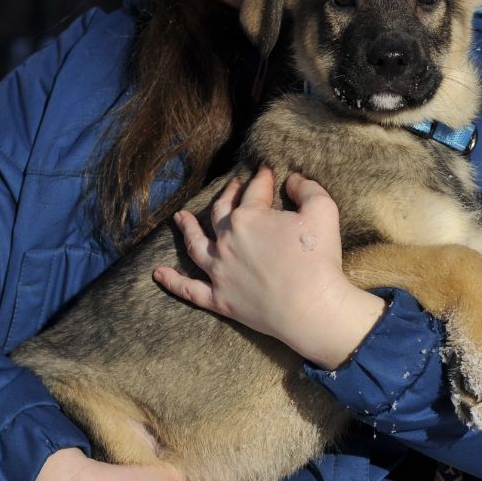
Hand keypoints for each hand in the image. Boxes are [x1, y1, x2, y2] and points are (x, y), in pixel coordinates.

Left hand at [153, 166, 384, 368]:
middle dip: (227, 195)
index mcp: (248, 217)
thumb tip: (293, 178)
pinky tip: (158, 273)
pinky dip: (172, 281)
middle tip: (232, 187)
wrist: (312, 309)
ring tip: (180, 218)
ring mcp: (219, 271)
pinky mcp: (219, 299)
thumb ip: (306, 188)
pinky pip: (189, 289)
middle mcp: (226, 240)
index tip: (266, 171)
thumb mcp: (323, 211)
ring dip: (187, 229)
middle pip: (221, 212)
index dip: (262, 178)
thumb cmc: (319, 260)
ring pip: (196, 245)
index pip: (254, 191)